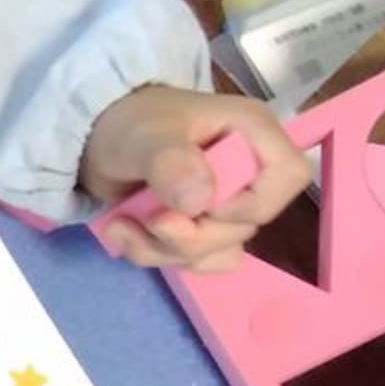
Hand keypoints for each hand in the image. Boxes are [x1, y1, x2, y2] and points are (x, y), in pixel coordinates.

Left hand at [80, 87, 311, 272]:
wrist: (94, 140)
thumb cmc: (128, 123)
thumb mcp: (144, 135)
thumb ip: (170, 161)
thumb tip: (200, 202)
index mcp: (251, 134)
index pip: (290, 177)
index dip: (251, 204)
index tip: (203, 205)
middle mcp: (247, 171)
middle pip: (245, 227)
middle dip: (189, 235)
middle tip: (148, 218)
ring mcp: (225, 204)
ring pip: (218, 252)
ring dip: (164, 249)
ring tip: (123, 224)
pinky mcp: (201, 227)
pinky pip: (198, 262)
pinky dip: (158, 257)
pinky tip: (126, 234)